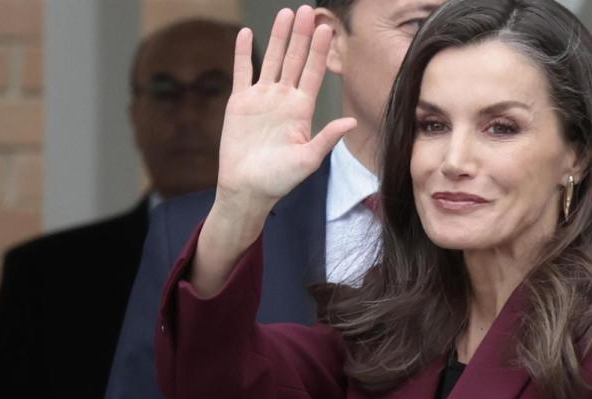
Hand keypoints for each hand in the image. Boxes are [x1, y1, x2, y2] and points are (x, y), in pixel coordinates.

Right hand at [215, 6, 356, 209]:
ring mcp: (262, 98)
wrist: (246, 188)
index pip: (314, 73)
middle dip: (302, 35)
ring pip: (271, 59)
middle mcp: (284, 99)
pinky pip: (242, 72)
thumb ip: (327, 138)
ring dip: (278, 37)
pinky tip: (247, 34)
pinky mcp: (240, 102)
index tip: (327, 28)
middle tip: (308, 10)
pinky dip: (243, 53)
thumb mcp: (308, 160)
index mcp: (302, 110)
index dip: (321, 51)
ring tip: (285, 13)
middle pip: (295, 59)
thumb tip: (351, 122)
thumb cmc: (279, 180)